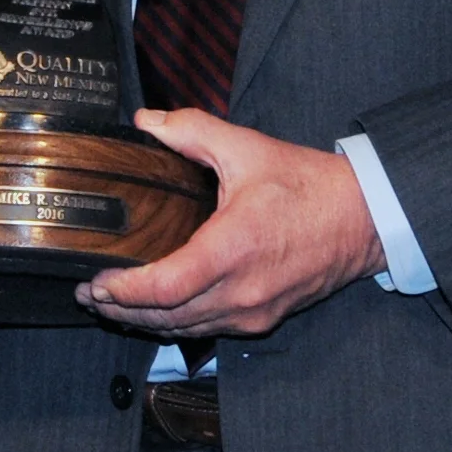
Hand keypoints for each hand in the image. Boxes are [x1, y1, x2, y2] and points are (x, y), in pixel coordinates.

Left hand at [75, 108, 383, 336]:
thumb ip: (193, 131)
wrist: (363, 218)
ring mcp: (251, 311)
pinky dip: (176, 323)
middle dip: (120, 310)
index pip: (164, 287)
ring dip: (144, 321)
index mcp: (233, 247)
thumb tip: (147, 122)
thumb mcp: (248, 148)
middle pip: (165, 317)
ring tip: (112, 304)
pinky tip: (158, 309)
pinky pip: (207, 329)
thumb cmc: (308, 185)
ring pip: (184, 329)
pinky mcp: (261, 319)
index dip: (123, 291)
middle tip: (89, 292)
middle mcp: (240, 290)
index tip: (95, 280)